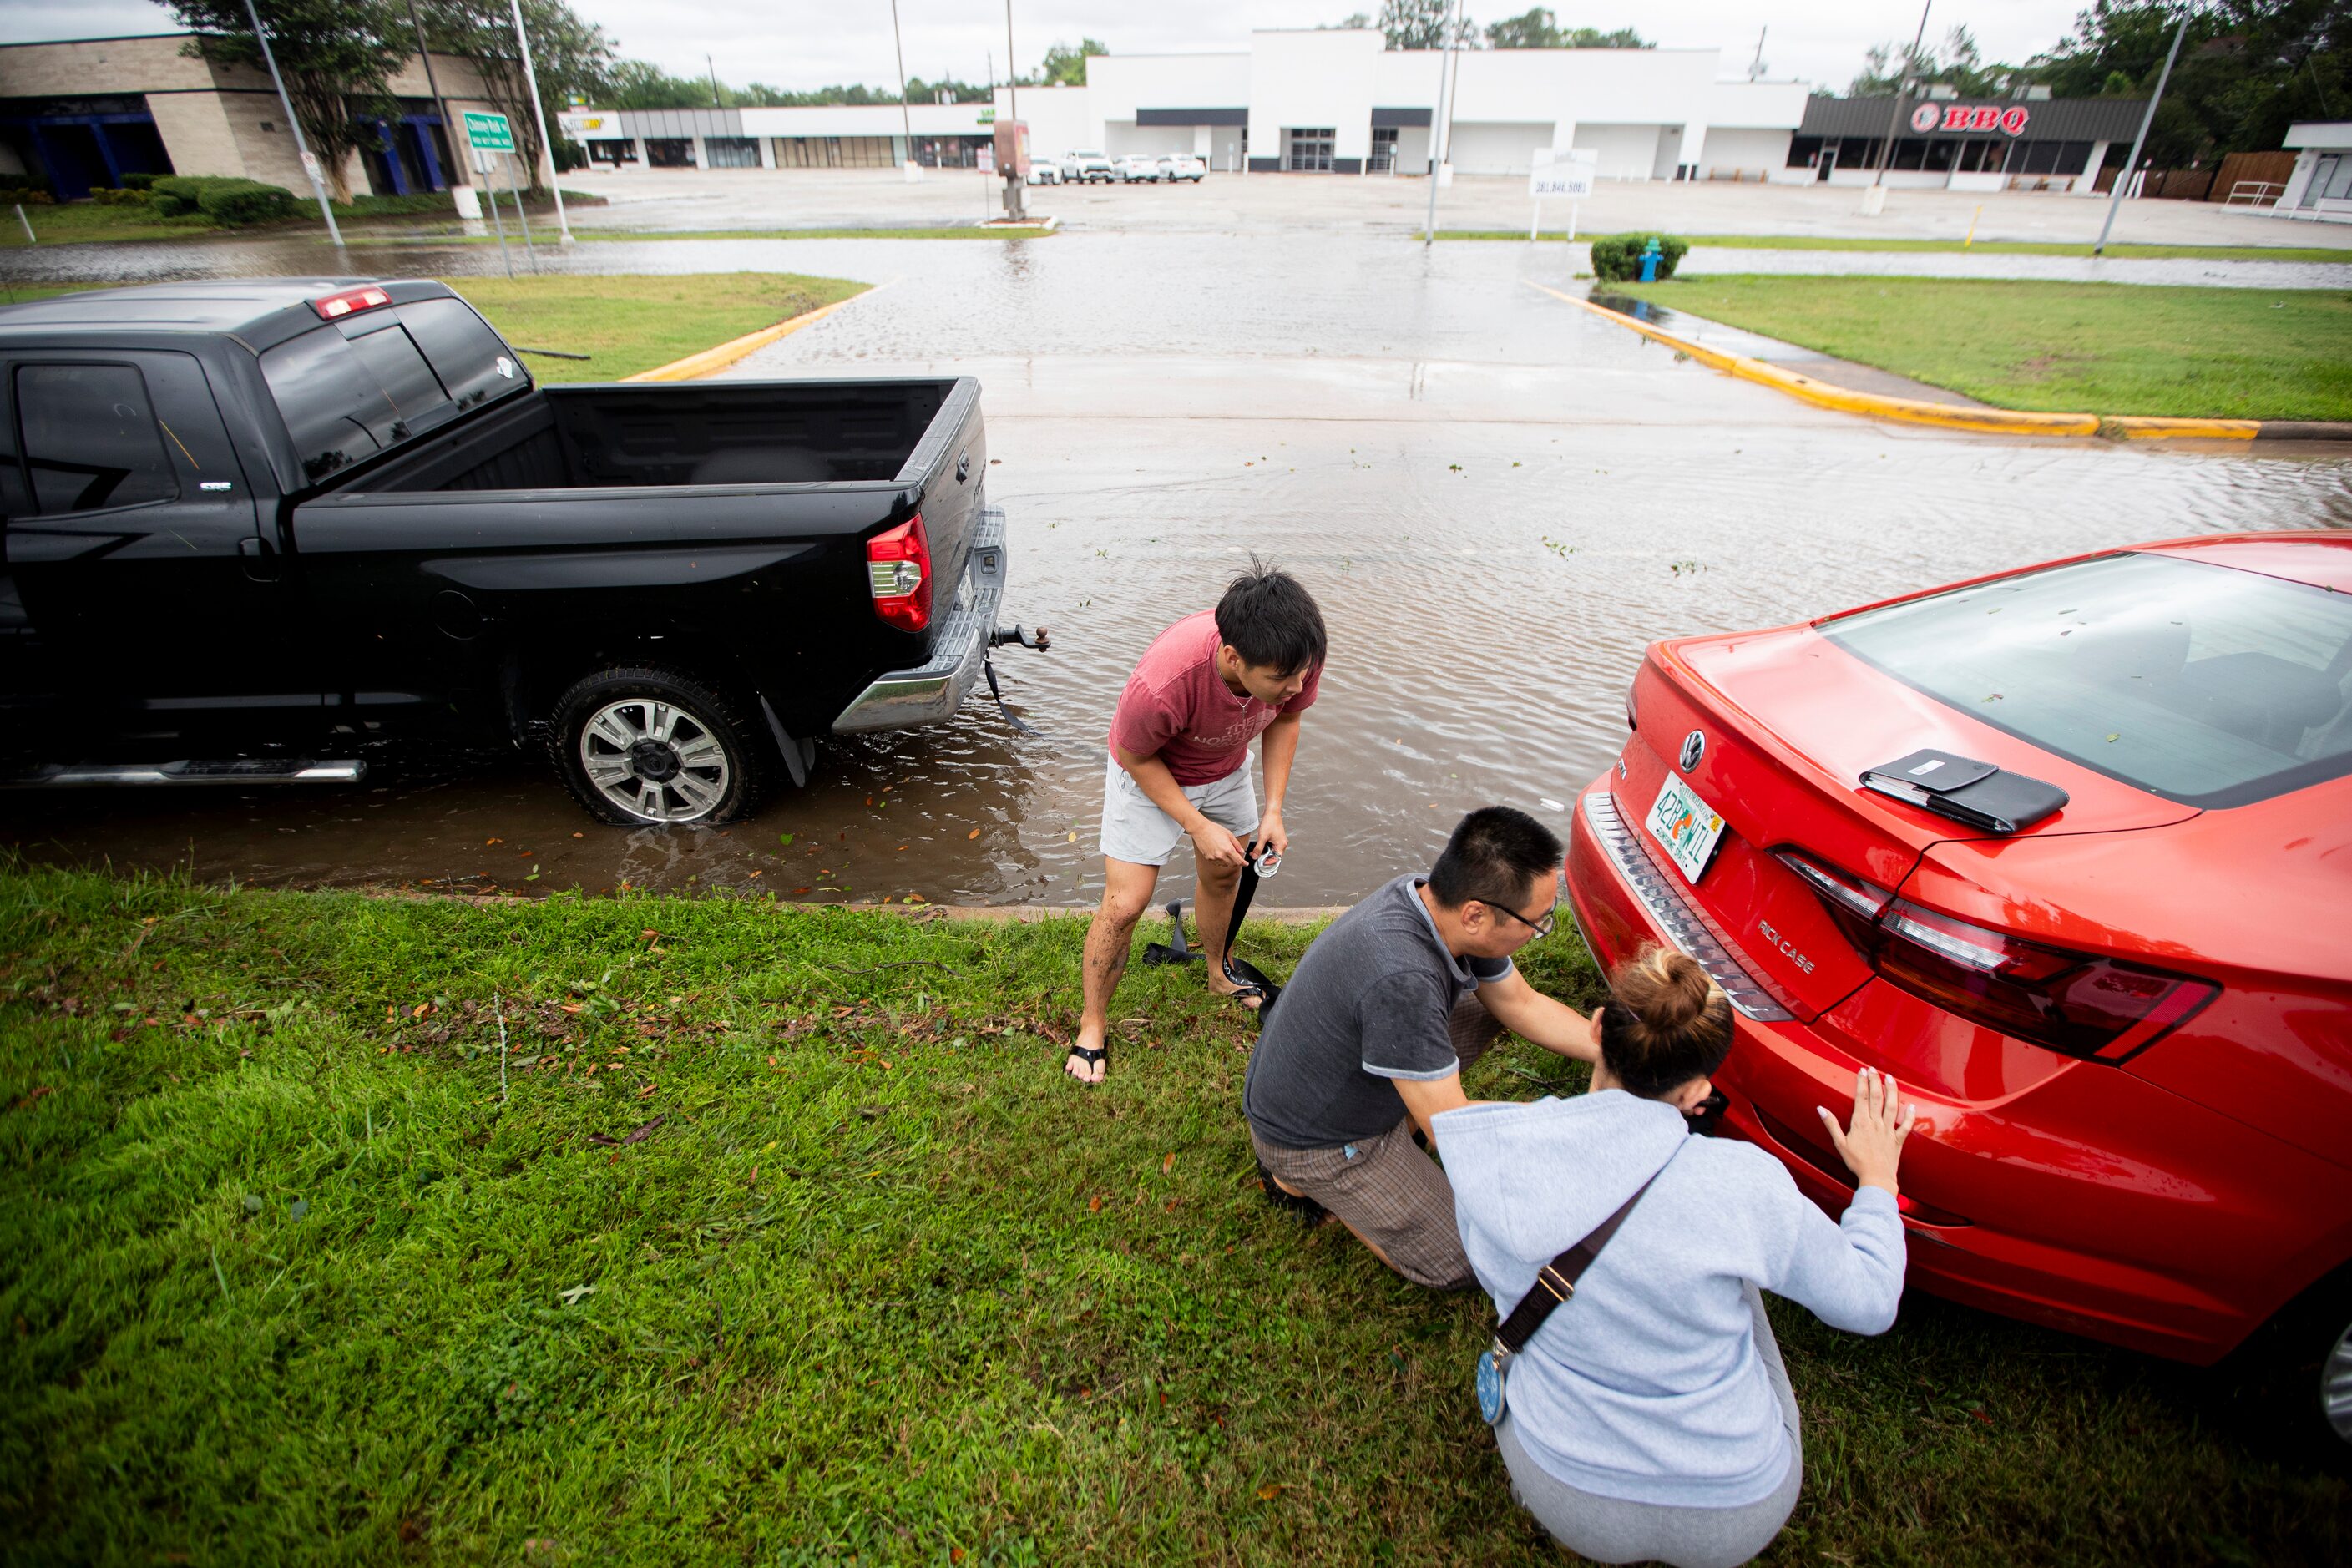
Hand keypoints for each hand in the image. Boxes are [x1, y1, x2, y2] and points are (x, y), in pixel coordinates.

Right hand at [1190, 819, 1247, 867]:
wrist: (1200, 829)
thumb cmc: (1213, 829)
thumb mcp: (1229, 834)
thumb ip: (1237, 844)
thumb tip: (1242, 851)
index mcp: (1228, 849)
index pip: (1238, 860)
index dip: (1243, 863)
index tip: (1245, 864)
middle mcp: (1221, 855)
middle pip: (1232, 864)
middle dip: (1237, 862)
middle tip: (1238, 856)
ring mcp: (1214, 858)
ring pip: (1225, 865)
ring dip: (1229, 862)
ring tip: (1228, 854)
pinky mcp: (1208, 858)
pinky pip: (1218, 863)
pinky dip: (1222, 861)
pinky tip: (1221, 855)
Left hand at [1255, 807, 1288, 860]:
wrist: (1272, 812)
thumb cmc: (1269, 823)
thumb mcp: (1262, 837)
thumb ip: (1258, 849)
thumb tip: (1254, 857)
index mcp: (1281, 845)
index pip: (1276, 859)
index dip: (1267, 862)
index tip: (1259, 862)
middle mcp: (1282, 844)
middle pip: (1273, 856)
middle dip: (1264, 857)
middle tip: (1255, 856)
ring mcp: (1280, 841)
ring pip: (1272, 851)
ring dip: (1264, 851)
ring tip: (1256, 851)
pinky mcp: (1277, 838)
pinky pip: (1271, 846)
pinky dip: (1265, 847)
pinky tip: (1259, 845)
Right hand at [1817, 1066, 1915, 1196]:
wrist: (1876, 1178)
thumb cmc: (1857, 1163)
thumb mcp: (1840, 1144)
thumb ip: (1831, 1124)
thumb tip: (1821, 1109)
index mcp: (1860, 1123)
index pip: (1861, 1097)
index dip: (1862, 1082)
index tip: (1862, 1071)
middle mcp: (1876, 1123)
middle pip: (1876, 1097)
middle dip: (1875, 1081)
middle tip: (1874, 1069)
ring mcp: (1888, 1130)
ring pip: (1891, 1106)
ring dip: (1891, 1091)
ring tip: (1890, 1078)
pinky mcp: (1898, 1140)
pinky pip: (1906, 1125)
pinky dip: (1910, 1115)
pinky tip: (1911, 1105)